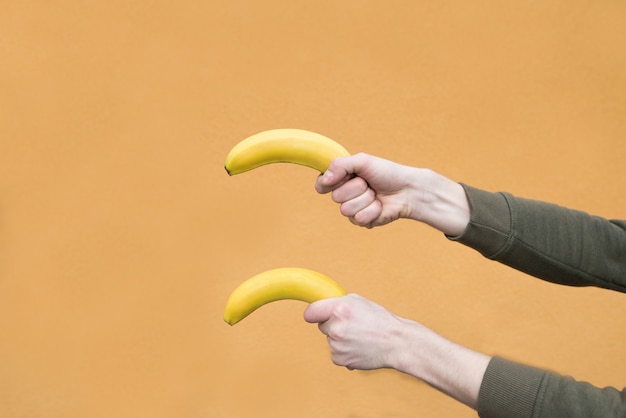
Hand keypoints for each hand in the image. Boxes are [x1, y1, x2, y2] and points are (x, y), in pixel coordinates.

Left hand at [304, 293, 489, 408]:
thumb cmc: (379, 319)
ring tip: (360, 337)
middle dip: (332, 325)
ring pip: (330, 340)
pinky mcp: (339, 359)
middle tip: (352, 325)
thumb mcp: (359, 302)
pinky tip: (359, 347)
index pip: (311, 311)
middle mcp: (335, 327)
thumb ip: (338, 303)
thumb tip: (320, 307)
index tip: (313, 315)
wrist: (396, 342)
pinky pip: (335, 353)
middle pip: (321, 325)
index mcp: (339, 308)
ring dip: (340, 339)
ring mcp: (336, 345)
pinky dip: (344, 351)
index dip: (312, 313)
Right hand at [316, 153, 470, 234]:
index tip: (345, 176)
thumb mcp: (362, 161)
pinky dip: (373, 210)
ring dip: (366, 199)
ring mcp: (353, 209)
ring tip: (376, 194)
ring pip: (347, 209)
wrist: (407, 189)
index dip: (329, 182)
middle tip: (369, 183)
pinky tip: (380, 206)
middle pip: (336, 197)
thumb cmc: (387, 173)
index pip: (321, 184)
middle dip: (356, 188)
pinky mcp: (363, 221)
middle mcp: (344, 195)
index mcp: (341, 179)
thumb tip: (324, 179)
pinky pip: (359, 219)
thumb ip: (340, 165)